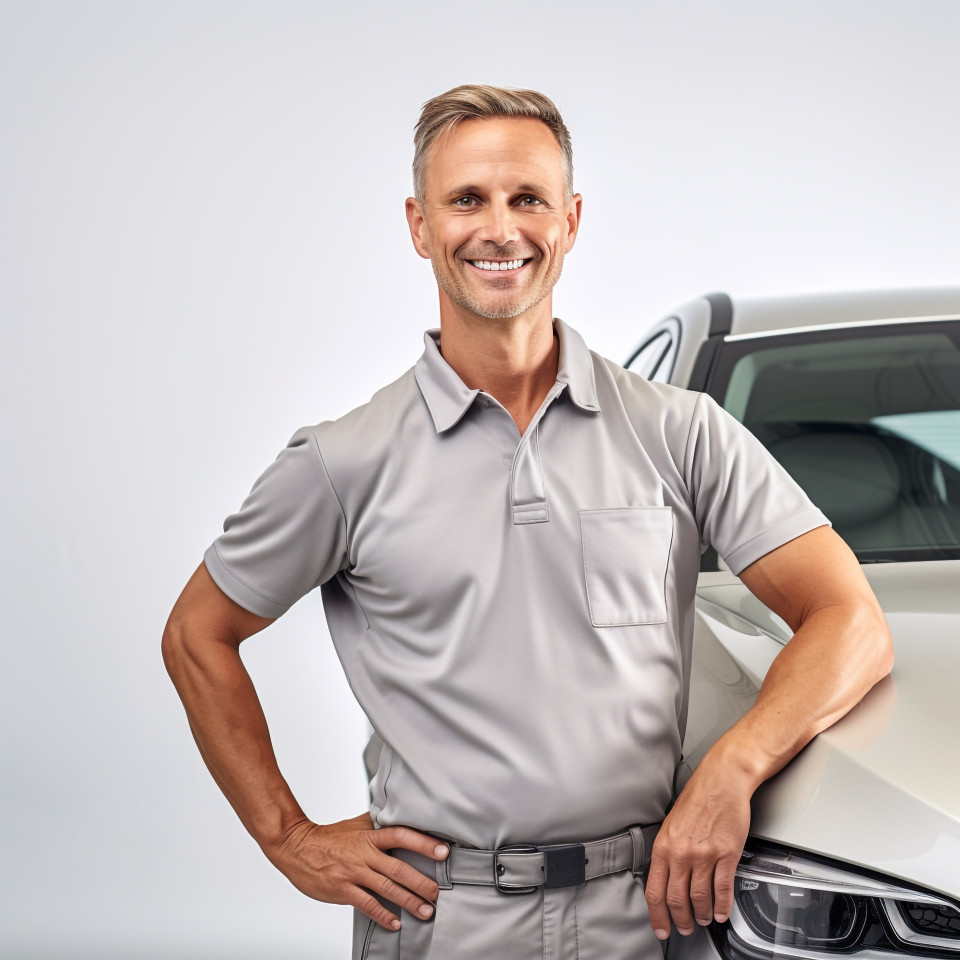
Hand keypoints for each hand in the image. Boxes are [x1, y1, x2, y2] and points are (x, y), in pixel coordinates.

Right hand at [267, 812, 448, 929]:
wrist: (297, 848)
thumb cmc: (329, 837)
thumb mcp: (356, 824)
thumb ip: (378, 823)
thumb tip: (400, 816)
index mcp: (370, 836)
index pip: (401, 836)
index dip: (423, 843)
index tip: (443, 851)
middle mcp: (365, 854)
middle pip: (399, 869)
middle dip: (422, 882)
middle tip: (439, 892)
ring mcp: (354, 873)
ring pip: (387, 889)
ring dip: (409, 902)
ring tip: (425, 911)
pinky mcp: (343, 890)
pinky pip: (367, 904)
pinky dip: (383, 915)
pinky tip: (395, 922)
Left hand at [644, 761, 750, 939]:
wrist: (721, 781)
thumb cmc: (697, 799)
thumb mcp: (671, 823)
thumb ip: (667, 851)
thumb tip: (665, 877)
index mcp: (664, 845)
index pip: (654, 890)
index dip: (657, 915)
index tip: (660, 927)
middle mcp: (681, 853)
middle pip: (676, 899)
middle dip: (680, 920)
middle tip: (684, 928)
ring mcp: (704, 855)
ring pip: (700, 899)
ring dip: (701, 915)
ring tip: (703, 920)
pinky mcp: (726, 854)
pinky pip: (723, 889)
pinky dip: (722, 906)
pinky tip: (722, 913)